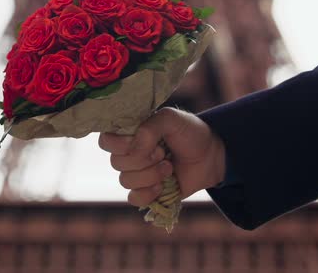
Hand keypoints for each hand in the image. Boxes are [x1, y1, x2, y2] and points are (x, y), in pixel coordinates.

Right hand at [99, 107, 225, 206]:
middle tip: (163, 152)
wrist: (211, 156)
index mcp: (130, 133)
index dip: (121, 144)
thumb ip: (148, 129)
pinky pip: (133, 199)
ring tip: (169, 167)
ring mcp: (137, 174)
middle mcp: (129, 154)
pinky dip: (148, 193)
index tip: (145, 139)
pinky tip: (162, 186)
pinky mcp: (147, 192)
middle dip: (143, 159)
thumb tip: (133, 151)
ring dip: (150, 174)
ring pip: (125, 181)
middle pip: (116, 163)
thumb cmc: (190, 133)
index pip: (106, 141)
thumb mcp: (170, 119)